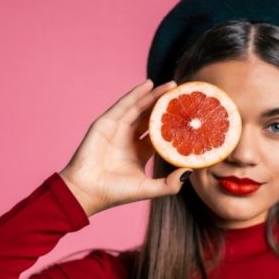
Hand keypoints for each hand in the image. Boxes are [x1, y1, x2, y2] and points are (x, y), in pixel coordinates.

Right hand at [58, 79, 192, 216]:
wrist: (87, 191)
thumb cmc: (115, 192)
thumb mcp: (149, 189)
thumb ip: (170, 184)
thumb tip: (190, 171)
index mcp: (140, 153)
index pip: (160, 134)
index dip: (173, 124)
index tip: (189, 116)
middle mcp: (129, 139)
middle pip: (151, 118)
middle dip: (165, 105)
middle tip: (182, 94)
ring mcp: (117, 130)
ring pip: (139, 108)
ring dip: (154, 96)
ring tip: (171, 85)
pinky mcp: (105, 123)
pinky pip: (124, 105)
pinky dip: (136, 94)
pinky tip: (149, 85)